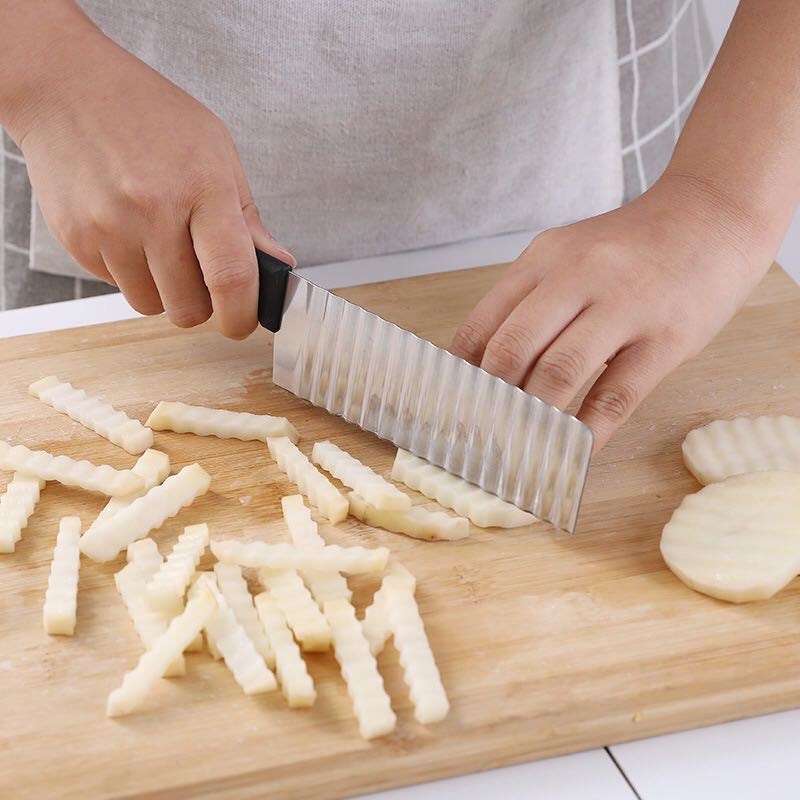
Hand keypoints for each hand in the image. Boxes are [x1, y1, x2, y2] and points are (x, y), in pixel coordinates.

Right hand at [10, 18, 292, 338]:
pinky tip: (128, 232)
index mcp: (202, 187)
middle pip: (188, 307)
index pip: (231, 277)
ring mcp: (109, 226)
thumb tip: (277, 266)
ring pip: (150, 304)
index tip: (242, 323)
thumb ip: (248, 219)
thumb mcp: (218, 154)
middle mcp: (153, 210)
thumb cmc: (151, 117)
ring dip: (163, 291)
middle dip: (202, 305)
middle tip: (201, 277)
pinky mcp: (76, 238)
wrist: (69, 87)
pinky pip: (116, 286)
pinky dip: (129, 272)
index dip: (242, 315)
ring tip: (160, 246)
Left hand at [450, 177, 769, 449]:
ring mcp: (623, 305)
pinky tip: (576, 452)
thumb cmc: (633, 248)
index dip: (460, 379)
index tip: (454, 412)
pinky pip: (617, 395)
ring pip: (558, 374)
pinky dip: (589, 431)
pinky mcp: (666, 336)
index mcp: (543, 258)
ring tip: (521, 450)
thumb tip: (485, 370)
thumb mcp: (569, 256)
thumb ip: (529, 302)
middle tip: (484, 438)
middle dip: (491, 403)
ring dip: (534, 420)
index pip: (481, 326)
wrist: (714, 215)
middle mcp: (576, 276)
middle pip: (512, 351)